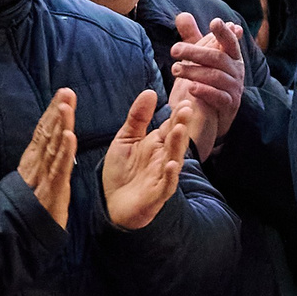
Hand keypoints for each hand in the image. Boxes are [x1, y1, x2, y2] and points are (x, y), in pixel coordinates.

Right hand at [16, 90, 76, 226]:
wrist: (18, 235)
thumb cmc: (31, 208)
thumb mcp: (36, 181)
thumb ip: (41, 162)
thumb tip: (48, 144)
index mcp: (34, 162)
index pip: (43, 132)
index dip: (52, 112)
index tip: (63, 94)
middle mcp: (36, 165)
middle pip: (47, 133)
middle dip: (57, 111)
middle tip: (67, 91)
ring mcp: (42, 176)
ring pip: (52, 146)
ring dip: (60, 124)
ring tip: (66, 106)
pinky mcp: (50, 190)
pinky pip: (58, 168)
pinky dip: (64, 151)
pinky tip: (69, 136)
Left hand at [101, 88, 197, 230]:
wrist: (110, 204)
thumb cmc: (121, 171)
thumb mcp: (126, 139)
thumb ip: (138, 117)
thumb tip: (150, 92)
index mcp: (157, 144)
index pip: (170, 126)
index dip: (177, 115)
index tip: (184, 100)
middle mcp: (163, 159)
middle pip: (174, 140)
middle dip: (181, 125)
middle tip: (186, 109)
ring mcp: (161, 177)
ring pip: (173, 159)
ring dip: (178, 145)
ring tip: (180, 130)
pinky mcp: (156, 195)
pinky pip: (167, 185)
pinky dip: (170, 176)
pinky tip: (171, 165)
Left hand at [167, 13, 245, 156]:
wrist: (212, 117)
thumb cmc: (207, 83)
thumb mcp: (200, 60)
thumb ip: (194, 38)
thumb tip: (182, 15)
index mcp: (232, 57)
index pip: (230, 41)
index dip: (224, 32)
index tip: (215, 22)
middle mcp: (237, 71)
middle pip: (217, 58)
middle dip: (195, 52)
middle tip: (174, 50)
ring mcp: (235, 88)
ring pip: (216, 76)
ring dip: (194, 72)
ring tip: (174, 70)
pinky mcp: (230, 105)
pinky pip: (219, 97)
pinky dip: (205, 91)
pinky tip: (190, 88)